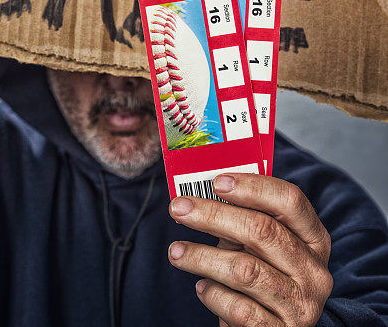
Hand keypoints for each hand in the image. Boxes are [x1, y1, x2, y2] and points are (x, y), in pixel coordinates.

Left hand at [168, 173, 332, 326]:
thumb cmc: (262, 278)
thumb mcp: (261, 247)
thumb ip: (243, 220)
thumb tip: (199, 196)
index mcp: (314, 239)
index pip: (290, 201)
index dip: (253, 187)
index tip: (216, 182)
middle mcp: (314, 272)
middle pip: (263, 231)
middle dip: (214, 215)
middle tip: (178, 208)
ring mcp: (301, 306)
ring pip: (245, 270)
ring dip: (202, 256)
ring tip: (176, 252)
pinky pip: (239, 309)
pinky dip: (213, 294)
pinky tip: (201, 287)